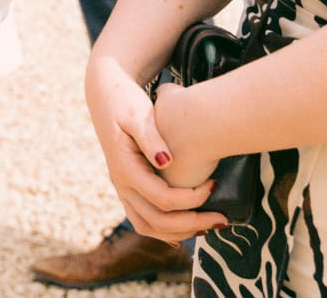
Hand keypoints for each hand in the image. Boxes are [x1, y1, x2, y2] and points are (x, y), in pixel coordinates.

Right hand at [85, 55, 223, 240]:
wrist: (104, 94)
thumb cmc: (124, 100)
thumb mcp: (137, 113)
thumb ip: (150, 137)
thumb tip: (166, 161)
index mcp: (124, 167)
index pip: (162, 198)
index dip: (192, 198)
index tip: (215, 184)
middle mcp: (121, 183)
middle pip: (157, 220)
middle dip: (192, 224)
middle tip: (222, 219)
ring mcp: (122, 188)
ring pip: (147, 226)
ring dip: (178, 232)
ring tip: (208, 227)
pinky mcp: (127, 187)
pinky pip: (143, 219)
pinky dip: (165, 229)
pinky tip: (186, 229)